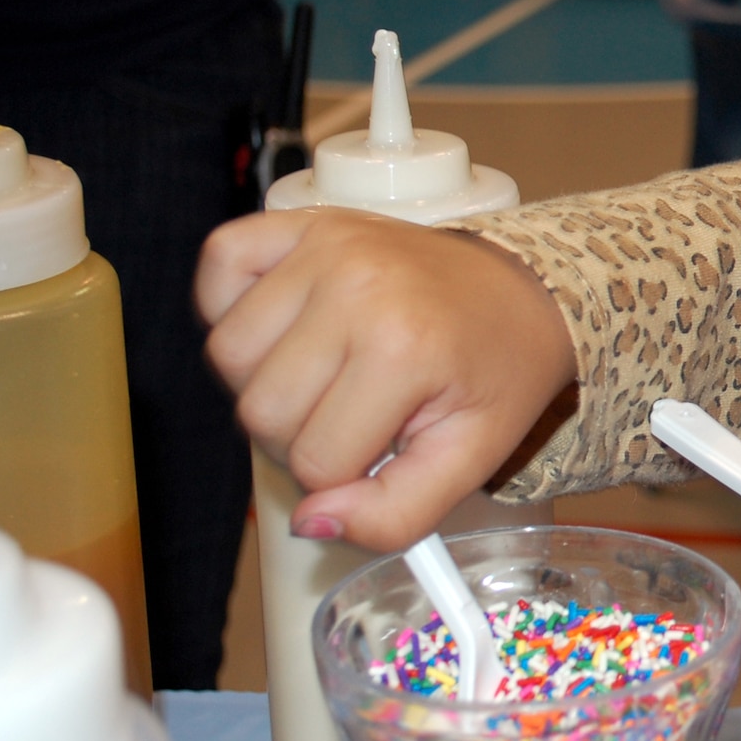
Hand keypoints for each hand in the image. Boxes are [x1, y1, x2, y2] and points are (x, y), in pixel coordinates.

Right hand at [198, 208, 577, 549]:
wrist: (520, 292)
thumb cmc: (494, 370)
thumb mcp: (471, 457)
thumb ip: (396, 513)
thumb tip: (312, 522)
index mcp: (404, 348)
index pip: (314, 463)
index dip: (341, 477)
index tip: (381, 448)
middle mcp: (357, 285)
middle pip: (261, 413)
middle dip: (302, 435)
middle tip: (356, 413)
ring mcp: (326, 245)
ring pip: (228, 354)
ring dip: (268, 378)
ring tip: (330, 371)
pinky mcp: (302, 218)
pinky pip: (220, 267)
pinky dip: (236, 304)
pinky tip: (293, 324)